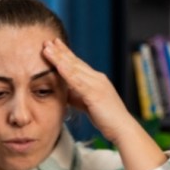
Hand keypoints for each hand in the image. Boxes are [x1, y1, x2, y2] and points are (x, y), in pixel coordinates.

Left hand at [42, 38, 166, 169]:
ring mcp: (97, 85)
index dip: (65, 54)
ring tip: (48, 48)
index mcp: (95, 80)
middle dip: (60, 51)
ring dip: (60, 58)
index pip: (77, 64)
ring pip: (74, 68)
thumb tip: (64, 93)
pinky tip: (58, 66)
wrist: (122, 128)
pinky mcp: (95, 94)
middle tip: (47, 40)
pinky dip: (68, 73)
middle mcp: (97, 79)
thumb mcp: (87, 104)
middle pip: (75, 62)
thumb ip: (76, 96)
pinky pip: (78, 82)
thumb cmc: (106, 118)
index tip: (54, 45)